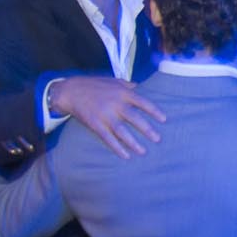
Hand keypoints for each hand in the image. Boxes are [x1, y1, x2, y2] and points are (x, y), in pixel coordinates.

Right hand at [52, 77, 166, 158]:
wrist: (71, 90)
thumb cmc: (95, 85)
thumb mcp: (113, 81)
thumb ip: (127, 85)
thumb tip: (140, 87)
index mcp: (122, 92)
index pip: (143, 102)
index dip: (154, 111)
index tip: (164, 120)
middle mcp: (115, 104)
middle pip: (134, 118)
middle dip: (147, 129)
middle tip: (158, 139)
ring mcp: (105, 115)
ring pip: (122, 131)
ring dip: (133, 142)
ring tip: (143, 152)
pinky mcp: (95, 124)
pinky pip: (108, 138)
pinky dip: (117, 148)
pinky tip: (125, 155)